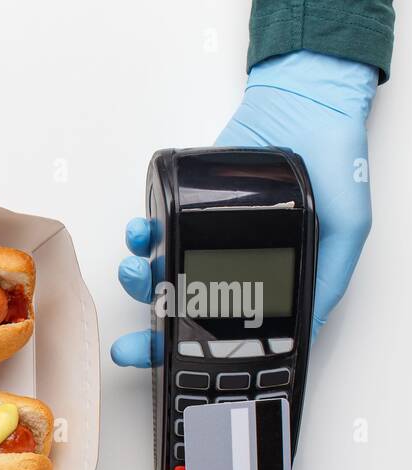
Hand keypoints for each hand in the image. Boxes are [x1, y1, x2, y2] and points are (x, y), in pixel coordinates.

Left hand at [111, 51, 376, 367]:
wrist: (310, 103)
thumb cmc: (335, 165)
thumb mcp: (345, 231)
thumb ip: (326, 280)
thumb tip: (308, 329)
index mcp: (263, 282)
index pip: (220, 329)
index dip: (190, 351)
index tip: (164, 363)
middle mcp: (228, 265)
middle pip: (181, 311)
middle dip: (148, 333)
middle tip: (129, 345)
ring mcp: (203, 236)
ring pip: (160, 272)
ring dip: (140, 279)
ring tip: (137, 270)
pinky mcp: (186, 205)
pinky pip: (155, 229)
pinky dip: (141, 236)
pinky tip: (140, 233)